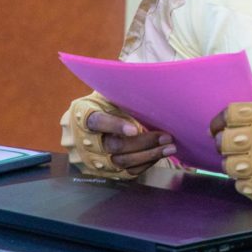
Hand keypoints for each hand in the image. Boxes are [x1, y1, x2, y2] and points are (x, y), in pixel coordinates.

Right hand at [60, 92, 177, 178]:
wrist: (81, 127)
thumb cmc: (100, 105)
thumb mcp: (104, 93)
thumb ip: (118, 91)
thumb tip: (143, 78)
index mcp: (83, 117)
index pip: (97, 122)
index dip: (115, 126)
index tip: (134, 129)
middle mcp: (85, 141)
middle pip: (114, 146)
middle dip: (143, 142)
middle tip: (166, 136)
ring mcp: (94, 160)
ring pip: (121, 162)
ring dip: (148, 155)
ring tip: (170, 148)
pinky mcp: (104, 171)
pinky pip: (126, 172)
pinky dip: (144, 164)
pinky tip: (159, 155)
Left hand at [210, 102, 251, 205]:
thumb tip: (220, 127)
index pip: (228, 116)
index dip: (219, 122)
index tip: (218, 127)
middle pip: (224, 141)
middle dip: (223, 144)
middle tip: (232, 146)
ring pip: (228, 166)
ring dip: (233, 164)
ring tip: (246, 162)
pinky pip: (240, 185)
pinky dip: (244, 181)